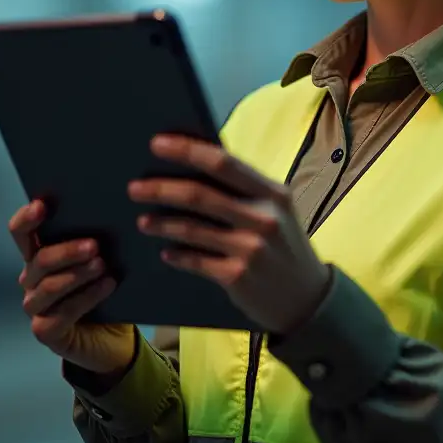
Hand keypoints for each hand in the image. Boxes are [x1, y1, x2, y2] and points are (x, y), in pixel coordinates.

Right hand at [8, 200, 135, 374]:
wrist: (114, 338)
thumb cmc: (104, 289)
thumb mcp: (102, 260)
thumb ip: (96, 240)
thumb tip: (109, 212)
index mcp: (38, 256)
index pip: (21, 233)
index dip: (27, 218)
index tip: (43, 205)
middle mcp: (31, 280)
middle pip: (39, 260)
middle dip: (66, 251)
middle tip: (94, 245)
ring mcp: (35, 307)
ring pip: (50, 286)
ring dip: (77, 274)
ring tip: (103, 265)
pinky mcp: (44, 331)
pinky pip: (61, 313)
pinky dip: (86, 297)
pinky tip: (107, 285)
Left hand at [128, 135, 332, 334]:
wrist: (308, 298)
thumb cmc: (284, 246)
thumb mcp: (276, 211)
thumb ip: (245, 191)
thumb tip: (195, 167)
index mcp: (272, 193)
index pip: (223, 162)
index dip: (187, 150)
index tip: (157, 144)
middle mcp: (263, 218)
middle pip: (200, 195)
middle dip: (161, 188)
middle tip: (134, 187)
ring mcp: (250, 248)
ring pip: (191, 229)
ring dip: (161, 223)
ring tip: (142, 221)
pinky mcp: (237, 276)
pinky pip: (195, 261)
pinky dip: (176, 255)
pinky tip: (165, 252)